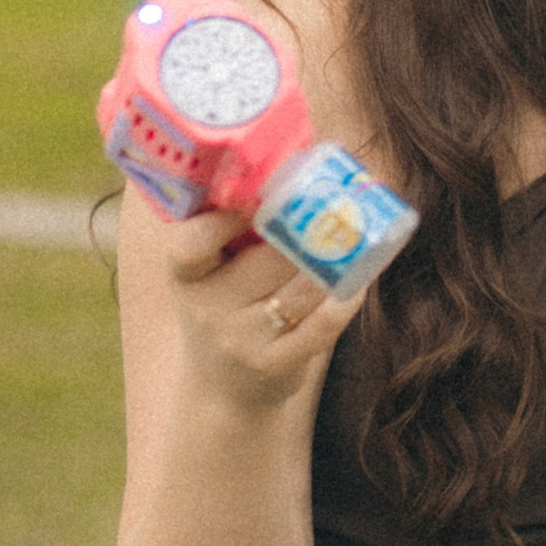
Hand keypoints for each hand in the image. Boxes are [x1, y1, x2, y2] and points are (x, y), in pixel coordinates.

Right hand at [153, 206, 356, 411]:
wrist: (223, 388)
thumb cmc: (229, 307)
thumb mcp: (214, 271)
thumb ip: (239, 227)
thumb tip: (294, 157)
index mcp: (187, 275)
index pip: (190, 244)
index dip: (222, 221)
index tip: (257, 201)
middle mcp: (206, 308)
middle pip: (267, 260)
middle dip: (304, 235)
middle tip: (336, 209)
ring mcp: (239, 339)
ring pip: (300, 289)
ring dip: (332, 264)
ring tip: (355, 240)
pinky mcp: (274, 365)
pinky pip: (319, 328)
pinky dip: (344, 302)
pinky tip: (358, 283)